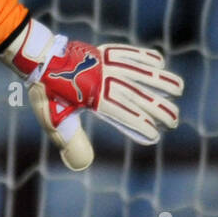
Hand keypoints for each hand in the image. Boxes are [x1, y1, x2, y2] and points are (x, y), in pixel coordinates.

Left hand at [1, 20, 183, 170]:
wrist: (38, 59)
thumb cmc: (46, 93)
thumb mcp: (55, 120)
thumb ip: (71, 141)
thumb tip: (82, 164)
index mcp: (93, 97)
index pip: (124, 113)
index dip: (141, 125)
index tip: (155, 135)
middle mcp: (105, 80)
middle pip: (138, 95)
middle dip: (159, 108)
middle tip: (174, 120)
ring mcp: (106, 64)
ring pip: (140, 72)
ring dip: (161, 81)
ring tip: (179, 89)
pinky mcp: (104, 52)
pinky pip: (130, 53)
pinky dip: (146, 57)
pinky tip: (159, 63)